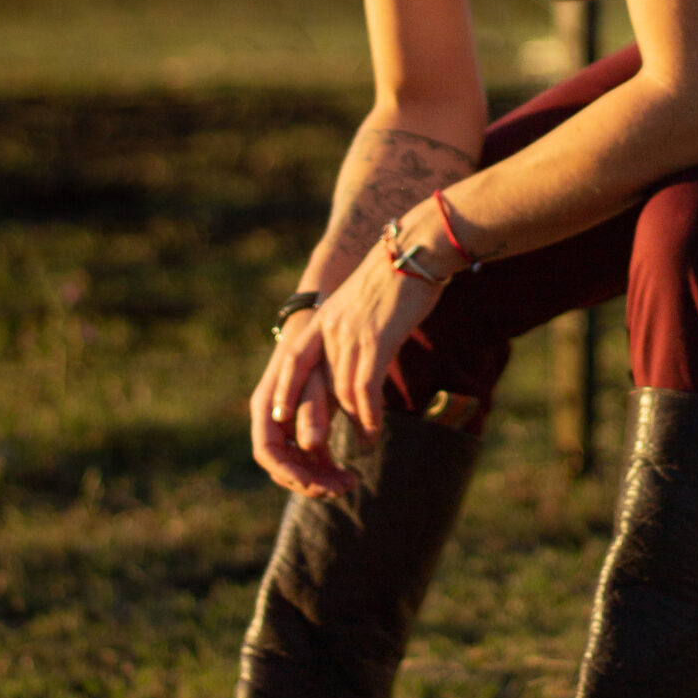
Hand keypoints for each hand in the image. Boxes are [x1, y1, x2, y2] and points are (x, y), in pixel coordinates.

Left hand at [249, 240, 446, 493]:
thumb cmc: (397, 278)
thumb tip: (359, 360)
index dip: (284, 392)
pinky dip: (368, 415)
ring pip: (340, 392)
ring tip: (362, 445)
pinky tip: (373, 431)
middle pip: (314, 386)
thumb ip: (352, 331)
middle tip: (324, 450)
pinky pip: (365, 387)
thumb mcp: (361, 305)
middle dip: (314, 425)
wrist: (417, 248)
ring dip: (352, 425)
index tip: (280, 420)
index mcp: (323, 320)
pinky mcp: (376, 339)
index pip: (292, 362)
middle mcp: (329, 328)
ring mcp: (350, 334)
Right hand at [249, 315, 349, 497]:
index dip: (287, 471)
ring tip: (351, 483)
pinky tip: (349, 474)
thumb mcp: (316, 374)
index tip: (313, 482)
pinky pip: (311, 458)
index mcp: (266, 406)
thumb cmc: (318, 345)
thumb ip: (311, 407)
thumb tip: (311, 445)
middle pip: (284, 465)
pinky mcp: (305, 428)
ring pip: (299, 465)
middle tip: (343, 487)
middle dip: (311, 481)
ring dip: (322, 479)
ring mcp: (288, 426)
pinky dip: (327, 469)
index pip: (267, 451)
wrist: (323, 326)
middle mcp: (272, 420)